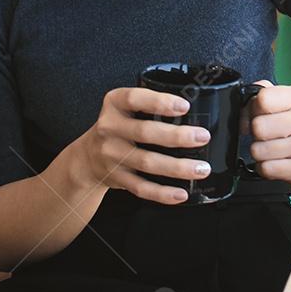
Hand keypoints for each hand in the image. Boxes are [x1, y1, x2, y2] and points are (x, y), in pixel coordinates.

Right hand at [74, 87, 211, 204]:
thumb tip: (194, 110)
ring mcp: (112, 155)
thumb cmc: (118, 126)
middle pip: (144, 132)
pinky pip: (141, 187)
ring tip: (201, 168)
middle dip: (177, 136)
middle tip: (203, 137)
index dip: (159, 102)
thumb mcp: (125, 107)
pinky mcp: (117, 177)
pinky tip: (181, 193)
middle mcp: (109, 128)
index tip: (184, 106)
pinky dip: (162, 193)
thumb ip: (151, 105)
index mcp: (114, 104)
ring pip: (147, 163)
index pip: (134, 98)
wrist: (87, 157)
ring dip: (177, 167)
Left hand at [246, 81, 290, 187]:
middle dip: (256, 131)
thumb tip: (243, 118)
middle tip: (267, 133)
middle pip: (258, 127)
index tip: (262, 113)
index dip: (255, 108)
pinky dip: (266, 166)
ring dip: (260, 150)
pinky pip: (266, 169)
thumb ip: (258, 96)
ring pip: (259, 150)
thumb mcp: (282, 98)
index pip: (263, 100)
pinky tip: (277, 160)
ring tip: (272, 146)